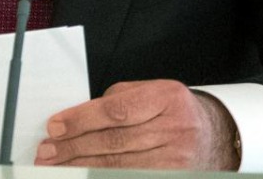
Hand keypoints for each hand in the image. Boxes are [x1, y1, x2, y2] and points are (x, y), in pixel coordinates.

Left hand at [35, 79, 239, 170]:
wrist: (215, 136)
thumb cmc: (176, 112)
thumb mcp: (152, 92)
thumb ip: (117, 101)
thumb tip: (76, 120)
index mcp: (167, 97)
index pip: (116, 110)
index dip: (81, 120)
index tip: (56, 126)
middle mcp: (174, 129)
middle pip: (114, 141)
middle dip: (74, 147)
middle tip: (47, 152)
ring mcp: (176, 160)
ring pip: (119, 166)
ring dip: (82, 168)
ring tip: (57, 167)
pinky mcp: (172, 178)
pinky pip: (130, 178)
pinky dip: (103, 178)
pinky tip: (84, 177)